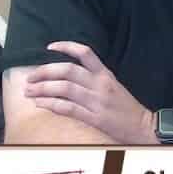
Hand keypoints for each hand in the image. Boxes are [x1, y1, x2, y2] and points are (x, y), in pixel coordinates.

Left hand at [24, 41, 155, 144]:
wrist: (143, 126)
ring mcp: (97, 101)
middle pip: (68, 70)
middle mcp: (100, 84)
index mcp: (106, 74)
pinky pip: (68, 108)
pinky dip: (51, 105)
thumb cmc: (126, 107)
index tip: (50, 47)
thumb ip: (93, 80)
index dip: (66, 47)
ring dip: (42, 88)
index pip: (85, 53)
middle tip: (30, 77)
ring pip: (64, 88)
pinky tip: (40, 104)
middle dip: (44, 71)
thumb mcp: (113, 87)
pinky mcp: (95, 118)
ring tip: (29, 91)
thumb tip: (66, 76)